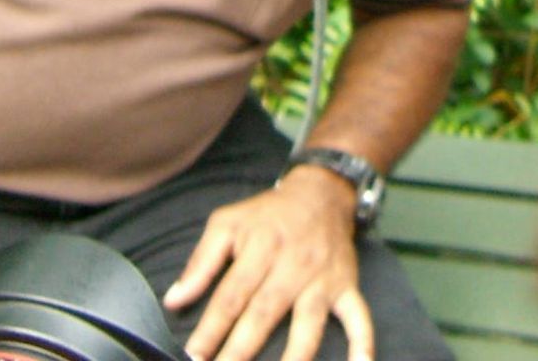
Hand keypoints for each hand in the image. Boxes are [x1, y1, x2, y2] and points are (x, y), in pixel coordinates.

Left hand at [164, 170, 373, 360]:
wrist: (322, 193)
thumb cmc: (268, 214)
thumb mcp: (227, 222)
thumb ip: (201, 262)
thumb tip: (174, 299)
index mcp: (261, 247)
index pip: (232, 295)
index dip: (211, 328)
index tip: (193, 356)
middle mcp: (293, 264)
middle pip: (265, 313)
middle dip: (240, 350)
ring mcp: (323, 278)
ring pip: (308, 323)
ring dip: (293, 357)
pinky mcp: (346, 286)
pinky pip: (359, 316)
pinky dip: (363, 342)